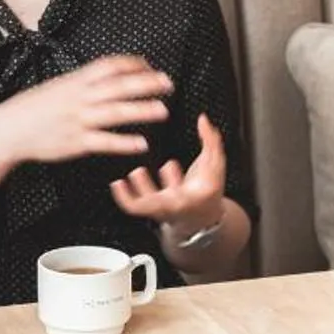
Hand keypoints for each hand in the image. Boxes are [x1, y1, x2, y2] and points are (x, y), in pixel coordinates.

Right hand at [0, 55, 173, 165]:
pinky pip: (104, 142)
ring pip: (115, 112)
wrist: (9, 128)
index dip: (133, 64)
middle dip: (145, 83)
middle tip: (168, 83)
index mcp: (76, 81)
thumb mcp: (58, 86)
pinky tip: (141, 144)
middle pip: (118, 86)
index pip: (109, 66)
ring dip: (141, 110)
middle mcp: (79, 97)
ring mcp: (78, 120)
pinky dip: (124, 143)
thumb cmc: (33, 108)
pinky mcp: (75, 142)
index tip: (150, 66)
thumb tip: (105, 75)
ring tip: (163, 110)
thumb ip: (83, 82)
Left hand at [109, 113, 226, 237]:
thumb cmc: (207, 186)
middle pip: (159, 204)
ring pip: (144, 207)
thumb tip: (203, 119)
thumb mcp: (215, 164)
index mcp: (194, 196)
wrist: (201, 214)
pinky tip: (118, 184)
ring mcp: (162, 209)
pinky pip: (133, 207)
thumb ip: (211, 141)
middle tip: (138, 172)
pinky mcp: (150, 209)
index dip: (175, 181)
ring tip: (135, 172)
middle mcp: (176, 204)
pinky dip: (123, 197)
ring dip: (135, 189)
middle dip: (147, 190)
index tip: (169, 165)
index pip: (187, 192)